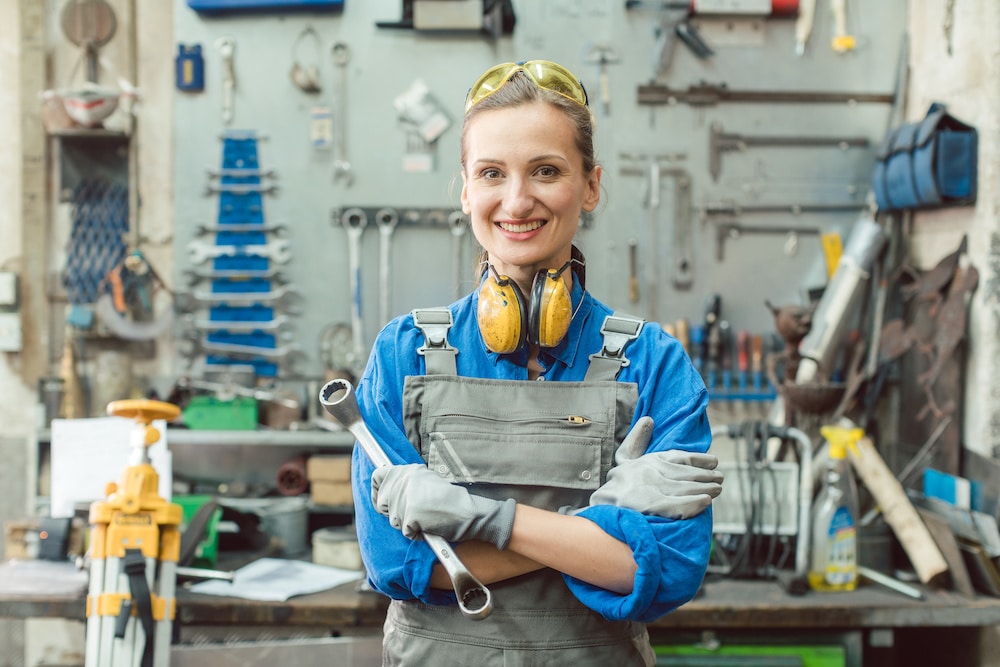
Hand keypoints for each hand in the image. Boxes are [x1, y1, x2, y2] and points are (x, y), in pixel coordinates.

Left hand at [371, 463, 516, 549]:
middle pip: (382, 504)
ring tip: (427, 517)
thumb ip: (408, 483)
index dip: (377, 492)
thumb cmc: (452, 502)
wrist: (469, 512)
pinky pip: (405, 532)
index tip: (383, 502)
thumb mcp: (428, 482)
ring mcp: (407, 497)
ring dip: (408, 525)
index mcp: (409, 470)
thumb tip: (386, 491)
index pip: (377, 476)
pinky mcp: (411, 514)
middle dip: (396, 514)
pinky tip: (430, 526)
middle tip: (417, 513)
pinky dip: (417, 534)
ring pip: (394, 520)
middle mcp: (405, 480)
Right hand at [590, 417, 723, 518]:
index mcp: (647, 460)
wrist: (599, 508)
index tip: (714, 461)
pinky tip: (705, 503)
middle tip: (720, 479)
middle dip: (706, 476)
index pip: (679, 456)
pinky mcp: (651, 506)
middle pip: (686, 473)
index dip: (699, 458)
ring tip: (717, 490)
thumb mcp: (624, 458)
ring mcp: (651, 488)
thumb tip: (648, 420)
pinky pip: (678, 504)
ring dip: (705, 489)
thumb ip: (637, 440)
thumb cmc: (615, 485)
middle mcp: (651, 471)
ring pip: (686, 488)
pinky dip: (694, 503)